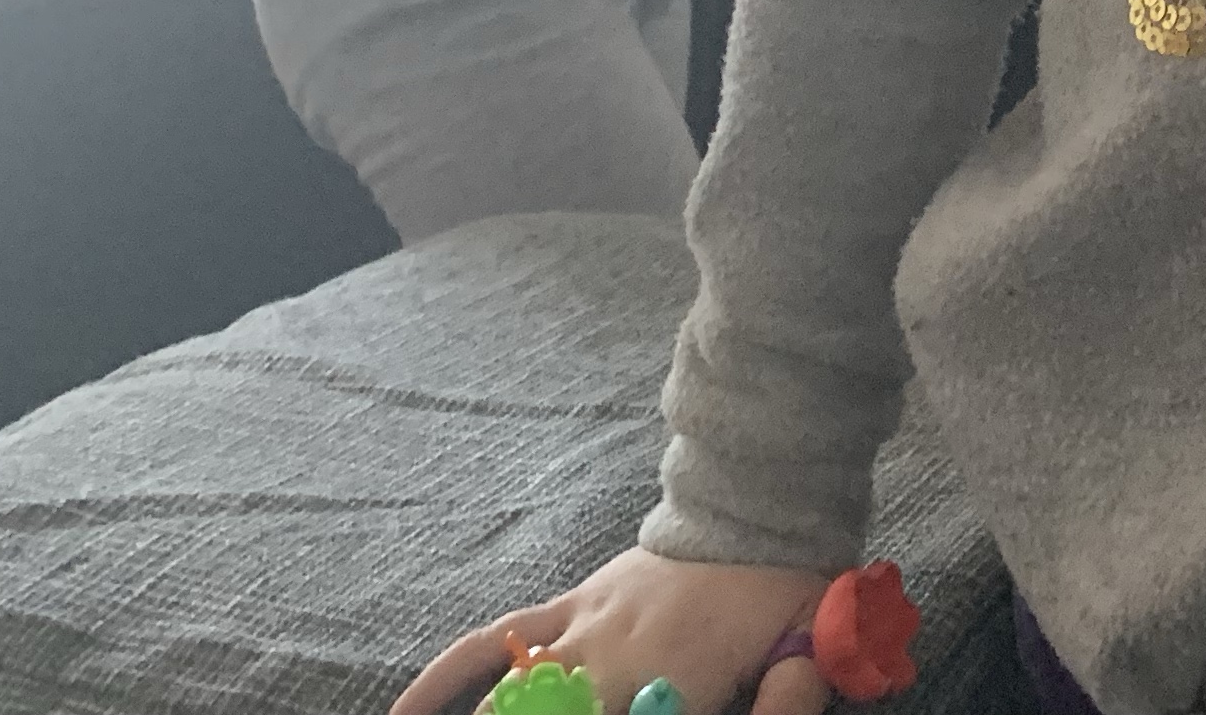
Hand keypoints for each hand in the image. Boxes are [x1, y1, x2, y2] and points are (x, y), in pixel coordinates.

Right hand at [390, 546, 828, 714]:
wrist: (762, 510)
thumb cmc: (785, 596)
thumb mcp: (800, 656)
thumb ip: (780, 703)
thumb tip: (775, 707)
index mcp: (676, 688)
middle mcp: (617, 665)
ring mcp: (585, 633)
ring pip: (513, 697)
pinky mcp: (569, 607)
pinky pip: (494, 642)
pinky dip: (446, 677)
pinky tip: (404, 712)